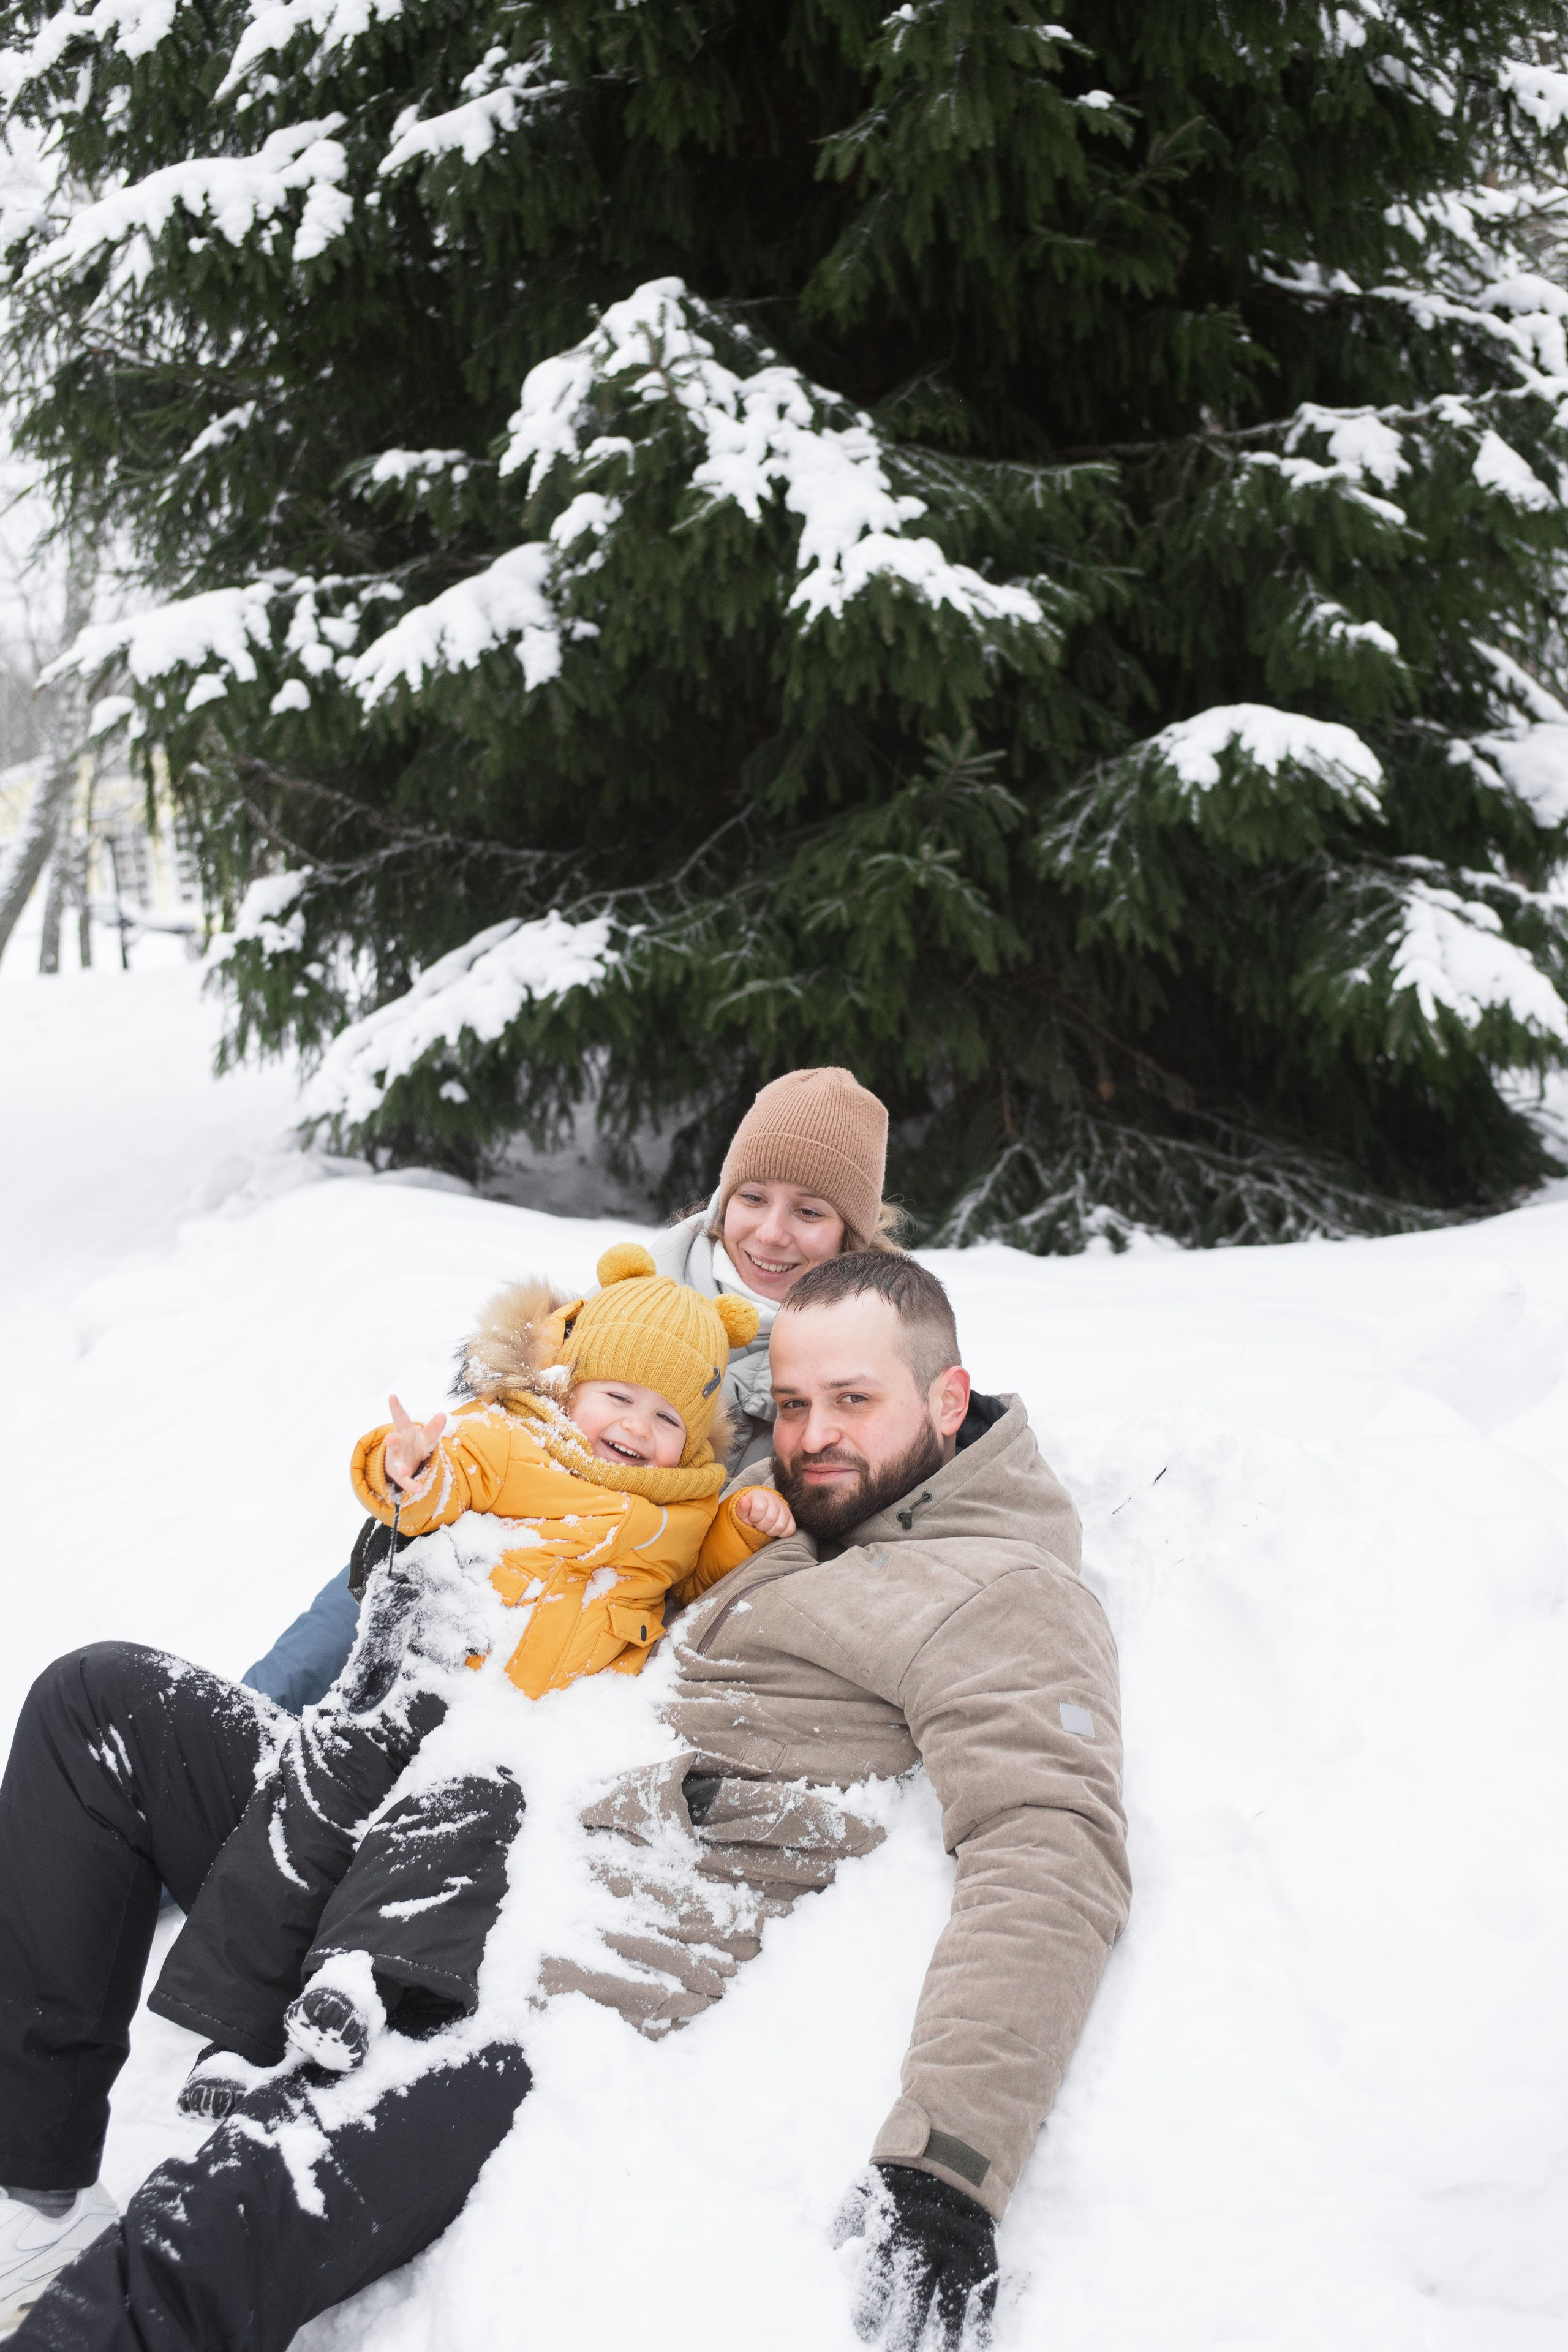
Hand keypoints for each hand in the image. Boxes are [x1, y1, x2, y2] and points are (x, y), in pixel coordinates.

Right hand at [383, 1393, 446, 1495]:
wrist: (402, 1463)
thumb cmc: (414, 1445)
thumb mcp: (425, 1436)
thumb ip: (433, 1428)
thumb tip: (443, 1414)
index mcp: (404, 1431)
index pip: (400, 1418)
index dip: (396, 1408)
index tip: (392, 1396)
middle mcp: (397, 1445)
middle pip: (394, 1441)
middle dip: (392, 1440)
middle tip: (390, 1438)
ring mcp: (396, 1460)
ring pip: (397, 1463)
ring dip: (400, 1467)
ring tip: (404, 1471)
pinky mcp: (400, 1475)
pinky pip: (406, 1481)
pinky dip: (412, 1485)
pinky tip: (419, 1489)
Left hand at [733, 1485, 795, 1539]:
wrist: (758, 1511)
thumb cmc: (749, 1512)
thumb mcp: (742, 1511)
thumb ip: (742, 1507)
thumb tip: (744, 1500)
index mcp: (761, 1496)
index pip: (759, 1508)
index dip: (754, 1517)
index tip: (752, 1518)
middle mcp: (775, 1499)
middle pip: (771, 1518)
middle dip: (761, 1526)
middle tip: (758, 1524)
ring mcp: (784, 1508)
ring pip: (781, 1525)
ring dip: (770, 1531)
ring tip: (765, 1527)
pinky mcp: (791, 1518)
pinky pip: (790, 1530)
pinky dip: (781, 1534)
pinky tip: (773, 1529)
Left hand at [834, 2166, 997, 2349]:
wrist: (953, 2146)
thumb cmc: (901, 2177)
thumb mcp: (867, 2187)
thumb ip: (847, 2218)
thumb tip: (836, 2249)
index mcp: (890, 2225)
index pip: (876, 2275)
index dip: (868, 2308)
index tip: (864, 2331)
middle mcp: (926, 2239)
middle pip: (914, 2295)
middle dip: (904, 2332)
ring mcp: (957, 2246)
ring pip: (951, 2300)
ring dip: (946, 2335)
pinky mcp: (983, 2249)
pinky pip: (985, 2291)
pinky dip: (982, 2319)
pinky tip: (979, 2342)